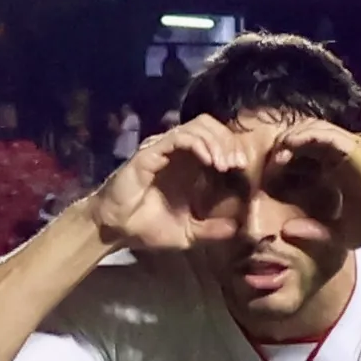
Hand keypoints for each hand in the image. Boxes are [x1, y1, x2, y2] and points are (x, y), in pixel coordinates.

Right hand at [87, 116, 249, 253]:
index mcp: (188, 166)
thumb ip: (212, 230)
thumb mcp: (189, 234)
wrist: (116, 231)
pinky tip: (210, 161)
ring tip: (226, 164)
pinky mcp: (149, 153)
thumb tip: (237, 229)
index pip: (215, 139)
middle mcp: (176, 153)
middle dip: (228, 140)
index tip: (243, 167)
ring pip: (197, 127)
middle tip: (237, 163)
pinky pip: (178, 137)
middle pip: (209, 126)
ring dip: (216, 141)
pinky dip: (199, 144)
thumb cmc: (147, 228)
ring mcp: (162, 150)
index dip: (232, 147)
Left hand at [263, 124, 360, 251]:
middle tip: (269, 161)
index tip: (271, 174)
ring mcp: (352, 147)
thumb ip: (314, 232)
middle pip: (307, 135)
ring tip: (277, 154)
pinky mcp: (356, 148)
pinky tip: (289, 147)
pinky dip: (305, 137)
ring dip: (292, 138)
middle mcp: (346, 153)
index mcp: (341, 167)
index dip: (287, 157)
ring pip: (313, 129)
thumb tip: (285, 232)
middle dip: (286, 144)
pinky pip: (325, 134)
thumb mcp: (339, 233)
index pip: (308, 150)